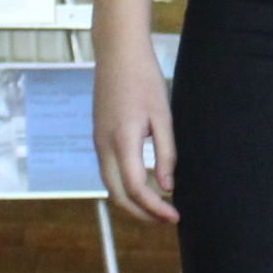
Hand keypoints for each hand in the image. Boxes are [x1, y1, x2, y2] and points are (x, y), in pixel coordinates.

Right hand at [91, 0, 178, 224]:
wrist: (117, 53)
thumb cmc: (143, 79)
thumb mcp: (162, 115)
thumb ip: (166, 153)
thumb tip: (168, 186)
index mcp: (122, 141)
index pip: (136, 189)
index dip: (155, 208)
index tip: (175, 216)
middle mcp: (104, 146)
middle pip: (118, 196)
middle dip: (142, 214)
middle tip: (168, 220)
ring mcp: (98, 142)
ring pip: (111, 186)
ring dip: (133, 202)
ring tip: (159, 208)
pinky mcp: (99, 137)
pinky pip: (109, 172)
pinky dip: (125, 186)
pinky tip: (145, 185)